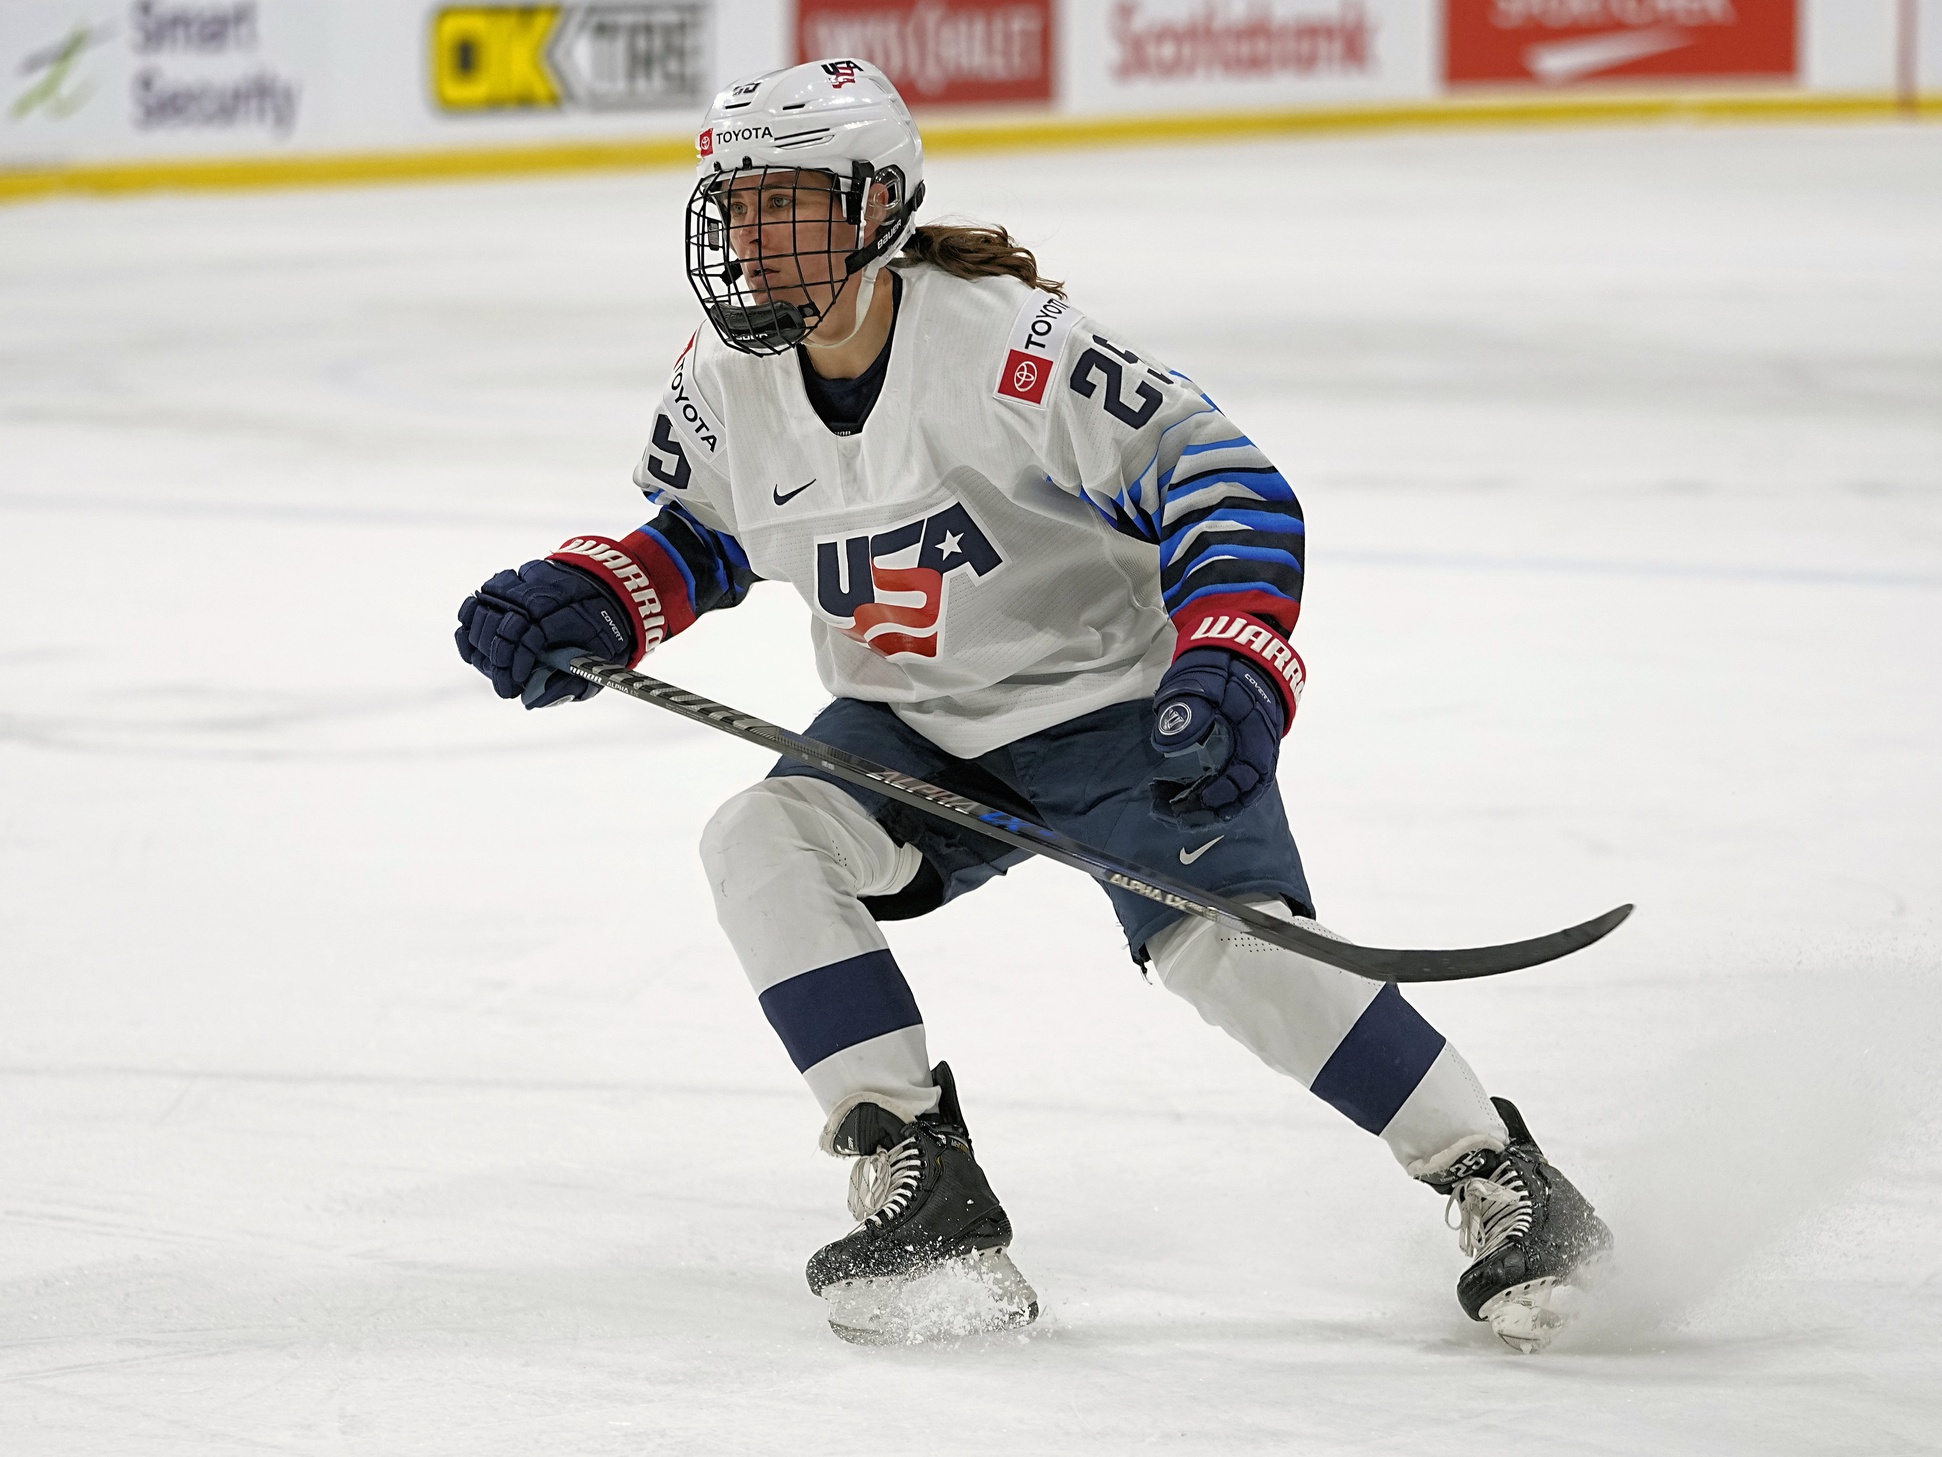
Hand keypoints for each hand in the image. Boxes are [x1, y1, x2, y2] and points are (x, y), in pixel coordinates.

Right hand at [455, 560, 633, 708]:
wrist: (611, 589)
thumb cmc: (604, 632)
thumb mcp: (599, 664)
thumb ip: (568, 686)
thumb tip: (532, 701)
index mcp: (567, 618)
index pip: (528, 641)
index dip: (514, 668)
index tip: (513, 687)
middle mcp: (541, 595)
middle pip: (502, 626)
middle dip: (496, 659)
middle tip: (503, 680)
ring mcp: (525, 583)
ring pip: (484, 608)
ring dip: (481, 640)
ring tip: (489, 661)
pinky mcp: (514, 577)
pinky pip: (482, 595)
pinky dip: (472, 616)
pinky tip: (475, 636)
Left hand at [1148, 648, 1284, 826]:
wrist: (1241, 646)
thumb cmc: (1223, 663)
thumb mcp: (1203, 680)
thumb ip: (1188, 707)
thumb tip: (1166, 743)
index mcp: (1257, 731)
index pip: (1248, 774)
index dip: (1224, 794)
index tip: (1197, 803)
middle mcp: (1261, 744)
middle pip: (1246, 790)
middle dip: (1216, 809)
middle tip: (1181, 818)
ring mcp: (1254, 746)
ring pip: (1241, 787)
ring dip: (1214, 804)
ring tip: (1180, 812)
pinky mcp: (1243, 746)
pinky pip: (1234, 778)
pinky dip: (1215, 792)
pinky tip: (1189, 796)